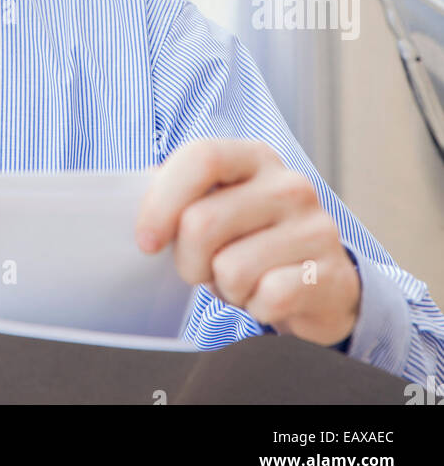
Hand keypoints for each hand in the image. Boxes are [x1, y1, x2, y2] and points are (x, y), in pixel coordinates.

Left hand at [135, 139, 360, 345]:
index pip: (201, 158)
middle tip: (201, 269)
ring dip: (226, 289)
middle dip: (188, 261)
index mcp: (254, 157)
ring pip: (231, 269)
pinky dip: (257, 308)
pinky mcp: (331, 274)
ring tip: (243, 280)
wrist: (321, 283)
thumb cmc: (251, 240)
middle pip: (203, 222)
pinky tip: (268, 297)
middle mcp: (289, 184)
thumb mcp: (218, 206)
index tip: (145, 240)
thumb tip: (135, 195)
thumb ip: (179, 192)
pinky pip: (268, 298)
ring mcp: (316, 228)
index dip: (162, 200)